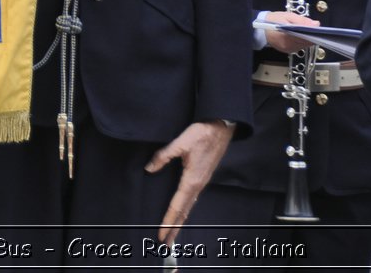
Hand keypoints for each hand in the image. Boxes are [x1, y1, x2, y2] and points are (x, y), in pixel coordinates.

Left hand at [146, 119, 234, 243]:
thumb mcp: (179, 143)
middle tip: (166, 244)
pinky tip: (182, 212)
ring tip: (172, 234)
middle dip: (174, 228)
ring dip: (180, 221)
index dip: (168, 222)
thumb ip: (163, 156)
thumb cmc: (201, 134)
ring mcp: (201, 182)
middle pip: (184, 212)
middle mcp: (197, 185)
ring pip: (189, 206)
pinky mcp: (202, 177)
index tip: (161, 234)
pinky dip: (185, 209)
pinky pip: (192, 199)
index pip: (177, 206)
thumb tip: (149, 168)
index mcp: (192, 180)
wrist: (220, 127)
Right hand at [262, 10, 318, 53]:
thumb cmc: (273, 20)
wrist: (259, 28)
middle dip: (310, 35)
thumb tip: (316, 24)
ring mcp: (288, 50)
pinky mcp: (287, 51)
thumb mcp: (287, 16)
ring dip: (306, 39)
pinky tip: (297, 36)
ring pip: (304, 45)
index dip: (314, 34)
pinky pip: (299, 47)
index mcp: (288, 36)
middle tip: (309, 27)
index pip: (307, 38)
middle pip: (307, 43)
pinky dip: (301, 41)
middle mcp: (289, 46)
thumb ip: (302, 20)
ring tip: (302, 31)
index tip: (316, 28)